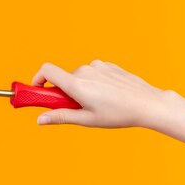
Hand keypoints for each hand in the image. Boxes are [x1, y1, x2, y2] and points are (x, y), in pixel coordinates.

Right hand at [31, 61, 173, 127]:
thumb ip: (61, 117)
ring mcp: (98, 65)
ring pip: (79, 76)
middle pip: (63, 78)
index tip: (37, 91)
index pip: (46, 70)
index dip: (37, 80)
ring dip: (80, 88)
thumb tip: (40, 119)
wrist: (147, 103)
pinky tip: (108, 96)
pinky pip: (92, 73)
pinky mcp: (108, 65)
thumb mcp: (87, 119)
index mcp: (77, 84)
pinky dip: (93, 83)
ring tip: (98, 104)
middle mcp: (85, 70)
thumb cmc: (118, 114)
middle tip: (75, 109)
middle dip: (63, 93)